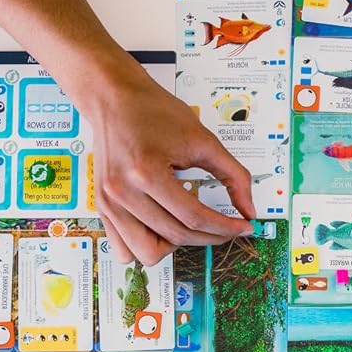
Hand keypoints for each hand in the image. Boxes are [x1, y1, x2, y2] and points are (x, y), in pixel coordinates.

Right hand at [77, 62, 257, 264]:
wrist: (113, 98)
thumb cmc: (153, 112)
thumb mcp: (202, 139)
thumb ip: (233, 176)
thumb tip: (249, 211)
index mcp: (146, 173)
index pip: (193, 218)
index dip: (225, 227)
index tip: (244, 227)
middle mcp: (122, 192)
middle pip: (175, 237)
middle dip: (210, 237)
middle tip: (226, 228)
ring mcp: (108, 203)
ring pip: (147, 254)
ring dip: (175, 246)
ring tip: (188, 225)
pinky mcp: (102, 208)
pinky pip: (123, 250)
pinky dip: (147, 246)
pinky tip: (163, 227)